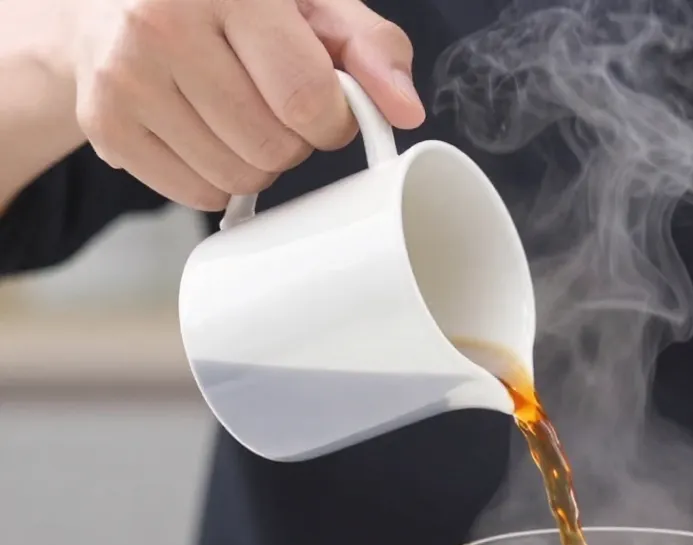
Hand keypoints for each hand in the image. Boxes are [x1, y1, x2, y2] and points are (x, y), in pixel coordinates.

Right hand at [67, 0, 424, 209]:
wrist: (109, 0)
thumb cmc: (226, 2)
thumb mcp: (310, 3)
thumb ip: (370, 48)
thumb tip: (406, 109)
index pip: (307, 99)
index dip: (333, 120)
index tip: (325, 106)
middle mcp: (164, 23)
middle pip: (274, 147)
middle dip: (293, 141)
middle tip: (272, 105)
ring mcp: (126, 76)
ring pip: (237, 178)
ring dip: (256, 163)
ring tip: (236, 114)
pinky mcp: (104, 124)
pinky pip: (196, 195)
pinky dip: (215, 179)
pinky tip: (202, 132)